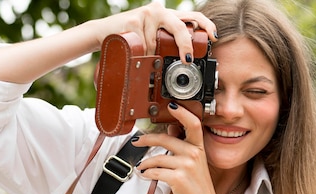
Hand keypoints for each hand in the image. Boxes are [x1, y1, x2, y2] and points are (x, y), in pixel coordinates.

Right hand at [93, 2, 216, 63]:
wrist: (102, 33)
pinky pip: (143, 45)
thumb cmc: (131, 39)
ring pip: (157, 43)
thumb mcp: (153, 39)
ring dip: (151, 56)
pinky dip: (140, 54)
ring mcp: (146, 14)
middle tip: (187, 59)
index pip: (193, 16)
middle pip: (179, 27)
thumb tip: (188, 60)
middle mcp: (159, 11)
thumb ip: (168, 43)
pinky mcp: (133, 20)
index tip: (213, 38)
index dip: (206, 25)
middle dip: (185, 45)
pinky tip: (133, 51)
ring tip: (142, 56)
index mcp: (167, 16)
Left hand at [132, 102, 217, 193]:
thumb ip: (183, 146)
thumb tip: (170, 130)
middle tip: (137, 141)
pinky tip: (146, 175)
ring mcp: (186, 166)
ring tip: (142, 166)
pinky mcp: (178, 178)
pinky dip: (148, 173)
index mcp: (198, 148)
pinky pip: (155, 172)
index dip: (182, 112)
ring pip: (157, 158)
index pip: (193, 124)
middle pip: (166, 139)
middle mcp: (194, 154)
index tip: (171, 105)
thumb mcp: (195, 162)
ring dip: (145, 162)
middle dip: (147, 139)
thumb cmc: (198, 185)